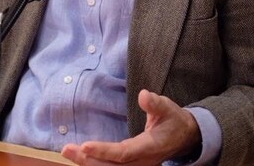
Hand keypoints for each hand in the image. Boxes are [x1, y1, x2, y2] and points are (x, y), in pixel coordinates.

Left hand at [61, 90, 200, 165]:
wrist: (186, 138)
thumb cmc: (173, 120)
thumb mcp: (168, 108)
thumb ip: (156, 104)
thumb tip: (143, 95)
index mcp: (149, 148)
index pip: (123, 153)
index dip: (104, 151)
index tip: (84, 146)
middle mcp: (142, 162)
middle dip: (88, 160)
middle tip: (67, 149)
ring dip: (88, 164)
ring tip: (68, 153)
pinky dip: (96, 164)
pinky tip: (80, 158)